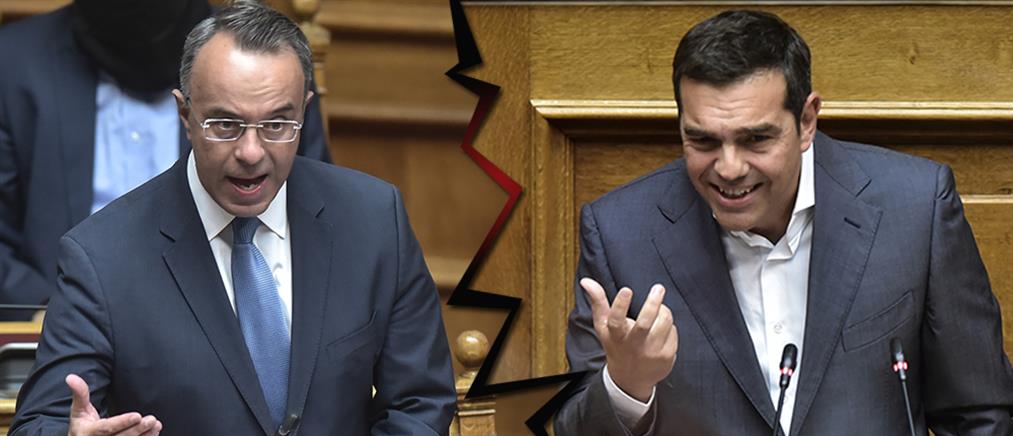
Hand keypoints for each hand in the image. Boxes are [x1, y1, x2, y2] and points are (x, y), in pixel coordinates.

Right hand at [66, 374, 161, 435]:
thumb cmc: (82, 426)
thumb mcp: (78, 410)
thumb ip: (80, 394)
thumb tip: (71, 377)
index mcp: (88, 433)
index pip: (106, 428)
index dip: (122, 422)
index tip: (137, 415)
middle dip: (137, 429)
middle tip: (151, 420)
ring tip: (156, 425)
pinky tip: (154, 432)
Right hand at [582, 277, 677, 402]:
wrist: (630, 379)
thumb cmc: (616, 345)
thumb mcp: (603, 327)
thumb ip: (597, 302)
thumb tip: (586, 281)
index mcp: (615, 336)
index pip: (615, 320)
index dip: (620, 305)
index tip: (626, 290)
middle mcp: (633, 346)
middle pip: (644, 322)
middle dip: (652, 303)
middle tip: (658, 288)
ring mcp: (651, 352)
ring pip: (664, 322)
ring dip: (663, 311)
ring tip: (659, 310)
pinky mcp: (666, 356)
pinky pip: (673, 331)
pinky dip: (669, 326)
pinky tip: (661, 331)